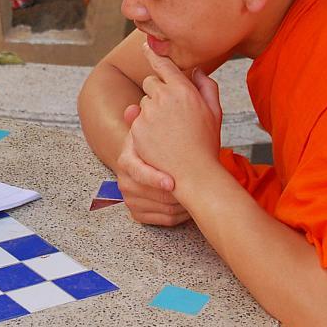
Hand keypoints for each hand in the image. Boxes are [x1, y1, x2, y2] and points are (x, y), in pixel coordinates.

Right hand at [115, 107, 191, 226]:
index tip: (172, 183)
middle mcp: (125, 182)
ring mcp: (131, 199)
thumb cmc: (158, 147)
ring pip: (164, 209)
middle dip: (178, 194)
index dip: (154, 179)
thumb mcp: (154, 131)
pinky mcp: (138, 214)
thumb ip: (150, 119)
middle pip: (155, 195)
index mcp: (127, 160)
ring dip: (184, 205)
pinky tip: (192, 205)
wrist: (150, 164)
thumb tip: (134, 107)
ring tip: (200, 195)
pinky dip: (180, 216)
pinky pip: (163, 220)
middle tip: (198, 188)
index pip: (137, 172)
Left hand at [128, 44, 223, 196]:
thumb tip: (196, 70)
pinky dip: (144, 126)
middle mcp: (164, 97)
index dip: (153, 54)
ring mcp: (148, 112)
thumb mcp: (214, 112)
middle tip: (170, 111)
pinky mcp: (137, 128)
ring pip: (142, 102)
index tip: (145, 47)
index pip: (164, 64)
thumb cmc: (206, 143)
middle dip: (157, 91)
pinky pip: (136, 119)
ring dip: (151, 110)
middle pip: (150, 82)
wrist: (193, 173)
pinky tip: (158, 140)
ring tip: (167, 130)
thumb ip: (206, 86)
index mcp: (184, 90)